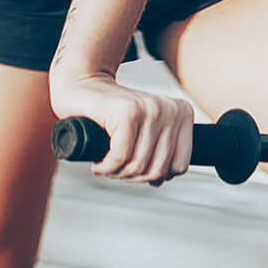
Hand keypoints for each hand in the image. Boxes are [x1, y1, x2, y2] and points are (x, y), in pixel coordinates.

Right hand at [49, 70, 193, 184]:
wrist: (85, 87)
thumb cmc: (114, 113)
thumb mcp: (147, 132)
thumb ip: (160, 153)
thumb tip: (161, 180)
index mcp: (183, 114)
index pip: (180, 166)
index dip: (156, 176)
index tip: (137, 167)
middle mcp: (171, 109)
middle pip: (158, 169)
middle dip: (133, 177)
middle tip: (117, 167)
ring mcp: (151, 108)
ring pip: (138, 165)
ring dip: (117, 173)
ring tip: (108, 163)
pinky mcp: (127, 112)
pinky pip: (120, 157)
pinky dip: (106, 167)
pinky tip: (99, 162)